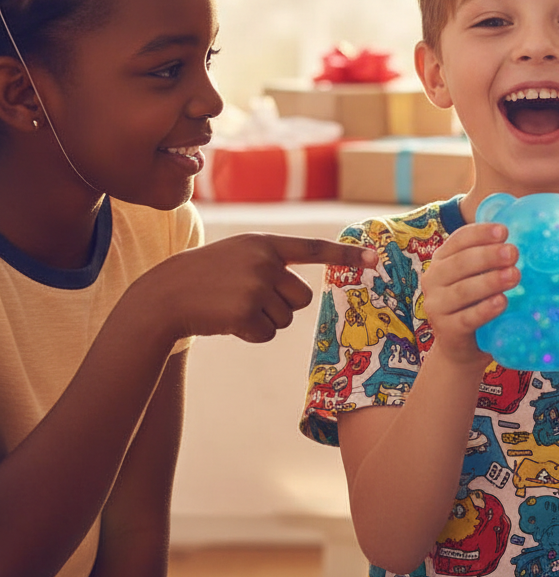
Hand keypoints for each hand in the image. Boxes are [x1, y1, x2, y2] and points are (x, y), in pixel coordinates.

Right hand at [136, 234, 377, 344]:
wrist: (165, 294)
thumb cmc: (206, 277)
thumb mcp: (240, 255)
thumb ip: (271, 263)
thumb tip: (304, 293)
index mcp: (265, 243)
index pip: (313, 248)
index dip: (345, 255)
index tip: (374, 259)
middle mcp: (264, 262)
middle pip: (302, 297)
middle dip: (284, 305)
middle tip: (252, 300)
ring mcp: (255, 286)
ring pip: (286, 318)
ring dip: (264, 319)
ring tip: (233, 306)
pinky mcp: (245, 312)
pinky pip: (268, 333)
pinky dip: (251, 333)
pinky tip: (227, 320)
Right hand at [420, 222, 518, 365]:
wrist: (460, 348)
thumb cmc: (474, 303)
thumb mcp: (477, 276)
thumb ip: (491, 259)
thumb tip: (523, 240)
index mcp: (441, 259)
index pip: (459, 240)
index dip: (481, 233)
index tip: (505, 231)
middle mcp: (433, 279)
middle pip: (461, 263)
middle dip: (489, 256)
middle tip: (514, 253)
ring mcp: (436, 306)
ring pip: (463, 290)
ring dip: (490, 281)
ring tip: (515, 275)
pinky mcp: (446, 331)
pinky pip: (467, 318)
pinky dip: (485, 310)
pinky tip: (502, 302)